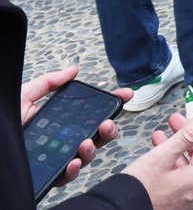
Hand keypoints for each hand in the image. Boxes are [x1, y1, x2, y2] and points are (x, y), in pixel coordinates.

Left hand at [21, 68, 128, 188]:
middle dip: (109, 129)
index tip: (126, 94)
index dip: (112, 102)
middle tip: (107, 124)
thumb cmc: (4, 122)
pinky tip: (74, 162)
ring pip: (88, 155)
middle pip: (97, 134)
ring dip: (93, 149)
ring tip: (86, 143)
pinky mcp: (50, 174)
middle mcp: (64, 138)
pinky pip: (69, 176)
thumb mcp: (25, 96)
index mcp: (61, 119)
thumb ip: (49, 83)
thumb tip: (73, 70)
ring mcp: (59, 157)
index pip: (92, 111)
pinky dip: (75, 169)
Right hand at [124, 108, 192, 209]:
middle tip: (176, 120)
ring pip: (189, 163)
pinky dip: (172, 161)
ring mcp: (187, 197)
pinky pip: (180, 176)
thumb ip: (191, 133)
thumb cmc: (137, 189)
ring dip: (178, 145)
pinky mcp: (176, 201)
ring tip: (162, 133)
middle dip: (190, 133)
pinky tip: (159, 150)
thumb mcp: (163, 155)